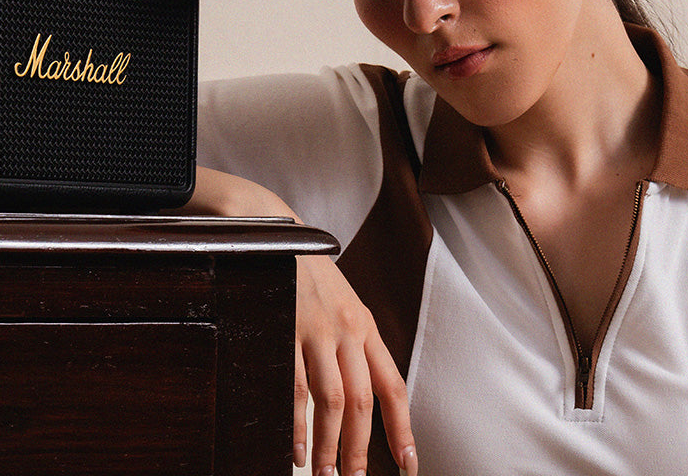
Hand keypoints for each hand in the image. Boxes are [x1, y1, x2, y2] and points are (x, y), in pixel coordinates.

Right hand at [294, 254, 417, 475]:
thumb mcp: (344, 305)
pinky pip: (295, 388)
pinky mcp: (286, 330)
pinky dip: (298, 425)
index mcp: (366, 326)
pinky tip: (297, 449)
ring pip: (331, 401)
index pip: (392, 385)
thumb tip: (361, 400)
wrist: (279, 234)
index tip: (408, 464)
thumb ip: (354, 345)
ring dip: (329, 446)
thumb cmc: (311, 277)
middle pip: (362, 402)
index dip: (402, 428)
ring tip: (325, 474)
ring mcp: (317, 330)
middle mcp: (348, 329)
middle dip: (360, 450)